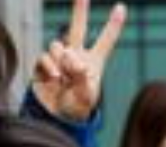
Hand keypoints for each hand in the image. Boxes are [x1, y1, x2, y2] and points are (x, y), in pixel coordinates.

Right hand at [31, 0, 124, 121]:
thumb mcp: (87, 96)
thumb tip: (75, 62)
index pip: (105, 41)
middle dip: (79, 10)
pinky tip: (55, 78)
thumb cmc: (77, 107)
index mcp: (94, 62)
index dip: (113, 25)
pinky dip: (50, 67)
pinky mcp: (43, 64)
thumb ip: (83, 78)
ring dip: (62, 60)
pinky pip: (45, 58)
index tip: (122, 7)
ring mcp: (59, 59)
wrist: (57, 117)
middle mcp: (76, 56)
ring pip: (57, 46)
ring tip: (64, 77)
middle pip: (77, 28)